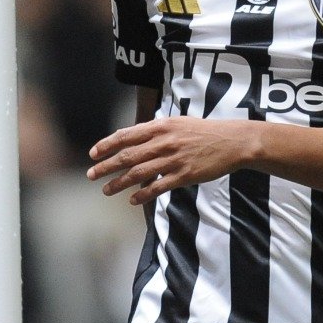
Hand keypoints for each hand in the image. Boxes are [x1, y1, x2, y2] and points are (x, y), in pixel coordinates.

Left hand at [88, 117, 262, 204]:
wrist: (232, 142)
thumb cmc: (203, 131)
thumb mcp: (177, 123)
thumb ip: (155, 131)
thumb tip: (131, 139)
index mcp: (161, 126)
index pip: (126, 136)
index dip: (107, 145)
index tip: (93, 154)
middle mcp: (164, 142)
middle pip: (127, 156)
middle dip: (106, 166)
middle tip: (91, 175)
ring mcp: (173, 160)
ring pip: (138, 173)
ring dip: (119, 183)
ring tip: (106, 190)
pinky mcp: (184, 176)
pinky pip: (158, 187)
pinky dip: (143, 194)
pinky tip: (132, 200)